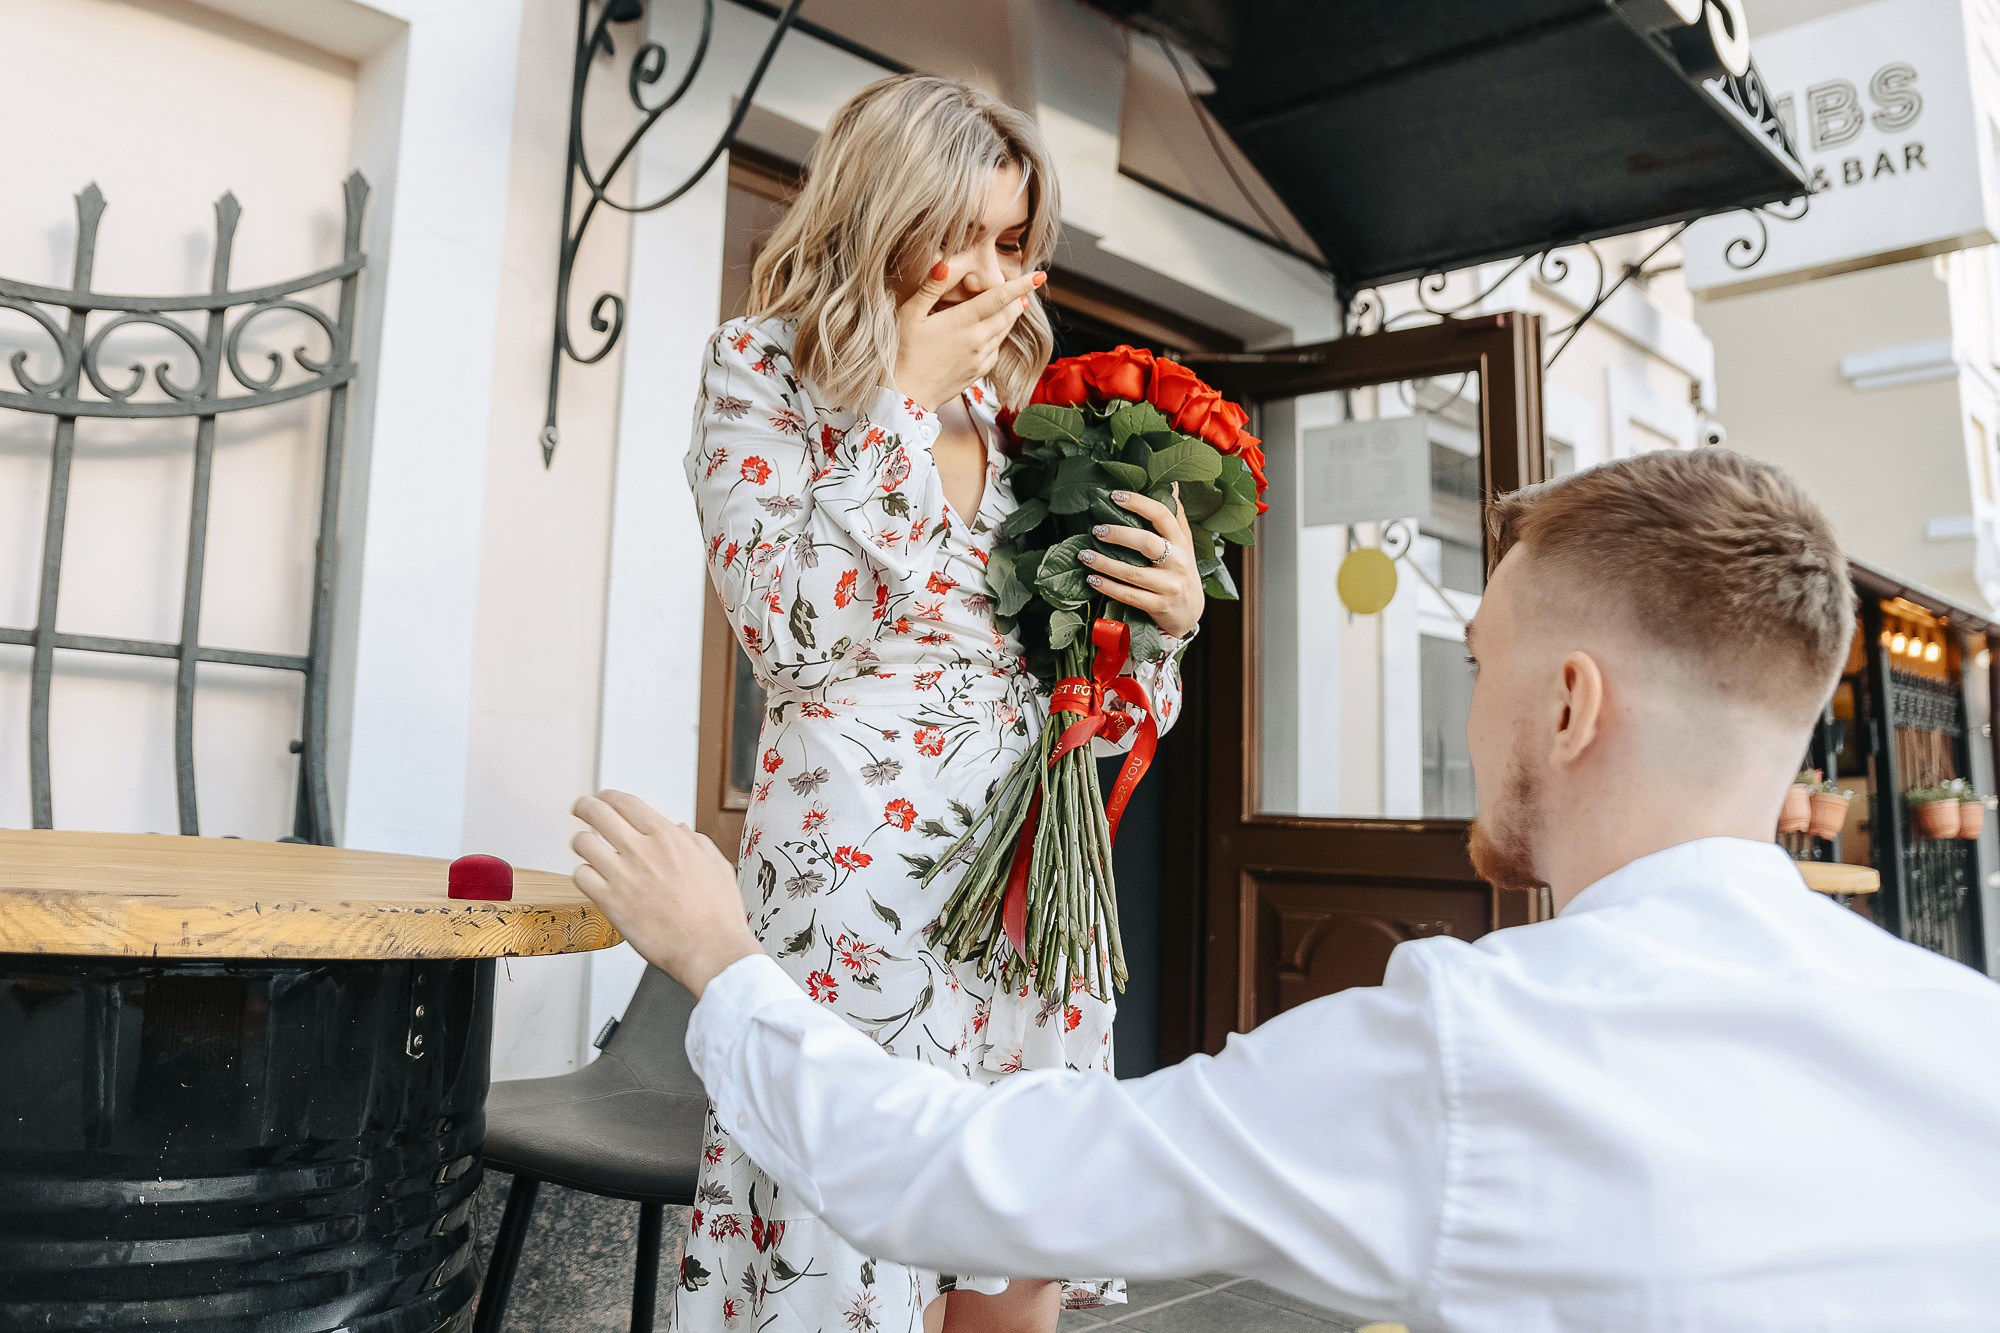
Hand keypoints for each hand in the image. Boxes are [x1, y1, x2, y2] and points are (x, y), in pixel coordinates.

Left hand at [570, 791, 760, 997]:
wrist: (710, 948)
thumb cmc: (718, 913)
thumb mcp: (717, 866)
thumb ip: (696, 842)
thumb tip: (680, 829)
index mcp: (668, 837)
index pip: (626, 803)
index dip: (609, 797)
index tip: (603, 799)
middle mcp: (642, 850)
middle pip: (597, 813)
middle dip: (584, 807)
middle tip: (581, 809)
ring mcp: (623, 875)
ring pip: (583, 843)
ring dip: (581, 842)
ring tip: (585, 848)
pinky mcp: (610, 902)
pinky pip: (580, 876)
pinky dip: (582, 874)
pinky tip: (591, 878)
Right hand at [893, 262, 1045, 409]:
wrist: (908, 394)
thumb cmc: (904, 351)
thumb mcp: (910, 314)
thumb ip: (931, 288)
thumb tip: (945, 263)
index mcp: (962, 321)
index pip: (1000, 298)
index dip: (1021, 285)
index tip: (1040, 276)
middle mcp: (977, 339)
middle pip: (1008, 313)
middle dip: (1019, 298)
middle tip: (1026, 288)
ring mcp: (981, 357)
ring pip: (1004, 331)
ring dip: (1011, 316)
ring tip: (1015, 305)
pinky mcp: (979, 371)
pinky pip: (996, 349)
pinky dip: (999, 336)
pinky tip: (993, 332)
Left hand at [1080, 485, 1205, 638]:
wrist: (1191, 613)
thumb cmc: (1181, 570)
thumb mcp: (1184, 543)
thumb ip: (1176, 515)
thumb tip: (1172, 483)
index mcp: (1181, 542)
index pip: (1162, 515)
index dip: (1138, 503)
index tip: (1114, 496)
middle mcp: (1178, 562)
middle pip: (1147, 542)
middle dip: (1118, 534)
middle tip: (1096, 529)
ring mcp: (1169, 586)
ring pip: (1132, 572)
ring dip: (1104, 563)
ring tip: (1083, 555)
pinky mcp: (1159, 606)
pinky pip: (1129, 595)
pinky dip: (1108, 587)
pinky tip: (1092, 579)